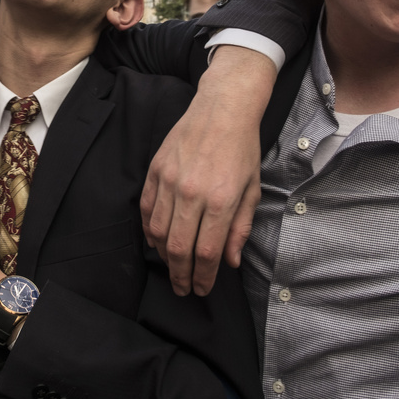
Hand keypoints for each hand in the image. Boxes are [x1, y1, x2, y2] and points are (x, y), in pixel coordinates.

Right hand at [140, 45, 273, 295]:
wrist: (222, 109)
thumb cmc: (242, 149)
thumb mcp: (252, 190)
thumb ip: (240, 228)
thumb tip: (229, 262)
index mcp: (220, 200)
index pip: (205, 252)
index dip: (202, 278)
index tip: (201, 289)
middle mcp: (191, 193)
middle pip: (177, 247)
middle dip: (180, 275)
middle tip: (183, 288)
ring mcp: (169, 180)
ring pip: (157, 231)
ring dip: (163, 255)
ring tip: (171, 266)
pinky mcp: (155, 170)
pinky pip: (146, 208)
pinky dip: (148, 229)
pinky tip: (155, 240)